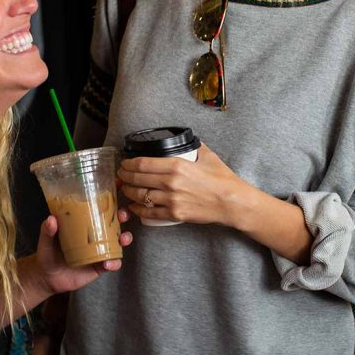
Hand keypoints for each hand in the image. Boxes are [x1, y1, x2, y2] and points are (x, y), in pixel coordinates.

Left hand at [35, 210, 131, 294]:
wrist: (47, 278)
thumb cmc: (47, 254)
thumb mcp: (45, 241)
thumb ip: (47, 231)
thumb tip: (51, 219)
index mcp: (83, 225)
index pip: (98, 211)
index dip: (109, 204)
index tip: (115, 196)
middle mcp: (94, 236)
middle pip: (113, 223)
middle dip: (122, 218)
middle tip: (122, 216)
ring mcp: (98, 251)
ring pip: (117, 242)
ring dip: (124, 239)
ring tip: (123, 240)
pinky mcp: (99, 267)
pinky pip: (111, 263)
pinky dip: (114, 263)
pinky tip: (108, 263)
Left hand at [118, 143, 243, 225]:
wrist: (232, 202)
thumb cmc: (222, 179)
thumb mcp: (207, 155)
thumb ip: (193, 146)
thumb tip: (185, 140)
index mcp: (176, 165)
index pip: (143, 164)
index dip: (129, 163)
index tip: (125, 163)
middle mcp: (171, 183)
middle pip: (138, 179)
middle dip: (125, 176)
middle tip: (121, 174)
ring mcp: (172, 200)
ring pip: (141, 196)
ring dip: (128, 192)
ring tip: (125, 188)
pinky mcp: (175, 214)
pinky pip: (150, 212)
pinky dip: (138, 209)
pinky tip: (134, 206)